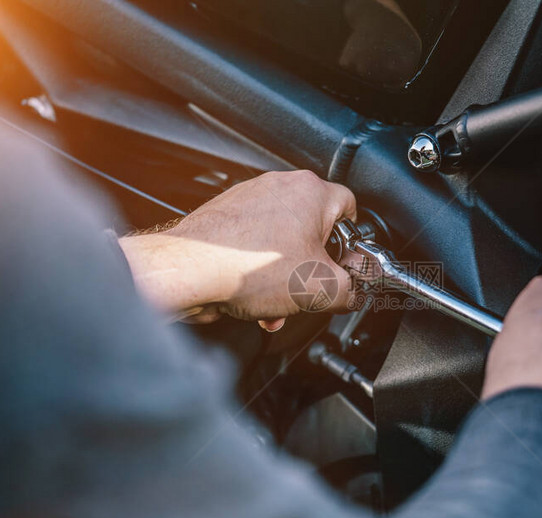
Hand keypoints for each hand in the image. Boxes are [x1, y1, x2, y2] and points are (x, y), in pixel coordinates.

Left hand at [118, 171, 356, 324]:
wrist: (190, 272)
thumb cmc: (247, 266)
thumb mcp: (321, 289)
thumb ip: (349, 290)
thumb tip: (350, 293)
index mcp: (310, 192)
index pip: (350, 208)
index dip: (352, 241)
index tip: (346, 264)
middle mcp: (279, 188)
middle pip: (312, 231)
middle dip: (311, 269)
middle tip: (309, 291)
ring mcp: (249, 201)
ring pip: (282, 244)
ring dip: (284, 279)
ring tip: (276, 305)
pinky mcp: (225, 219)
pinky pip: (254, 248)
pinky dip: (258, 274)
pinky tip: (254, 300)